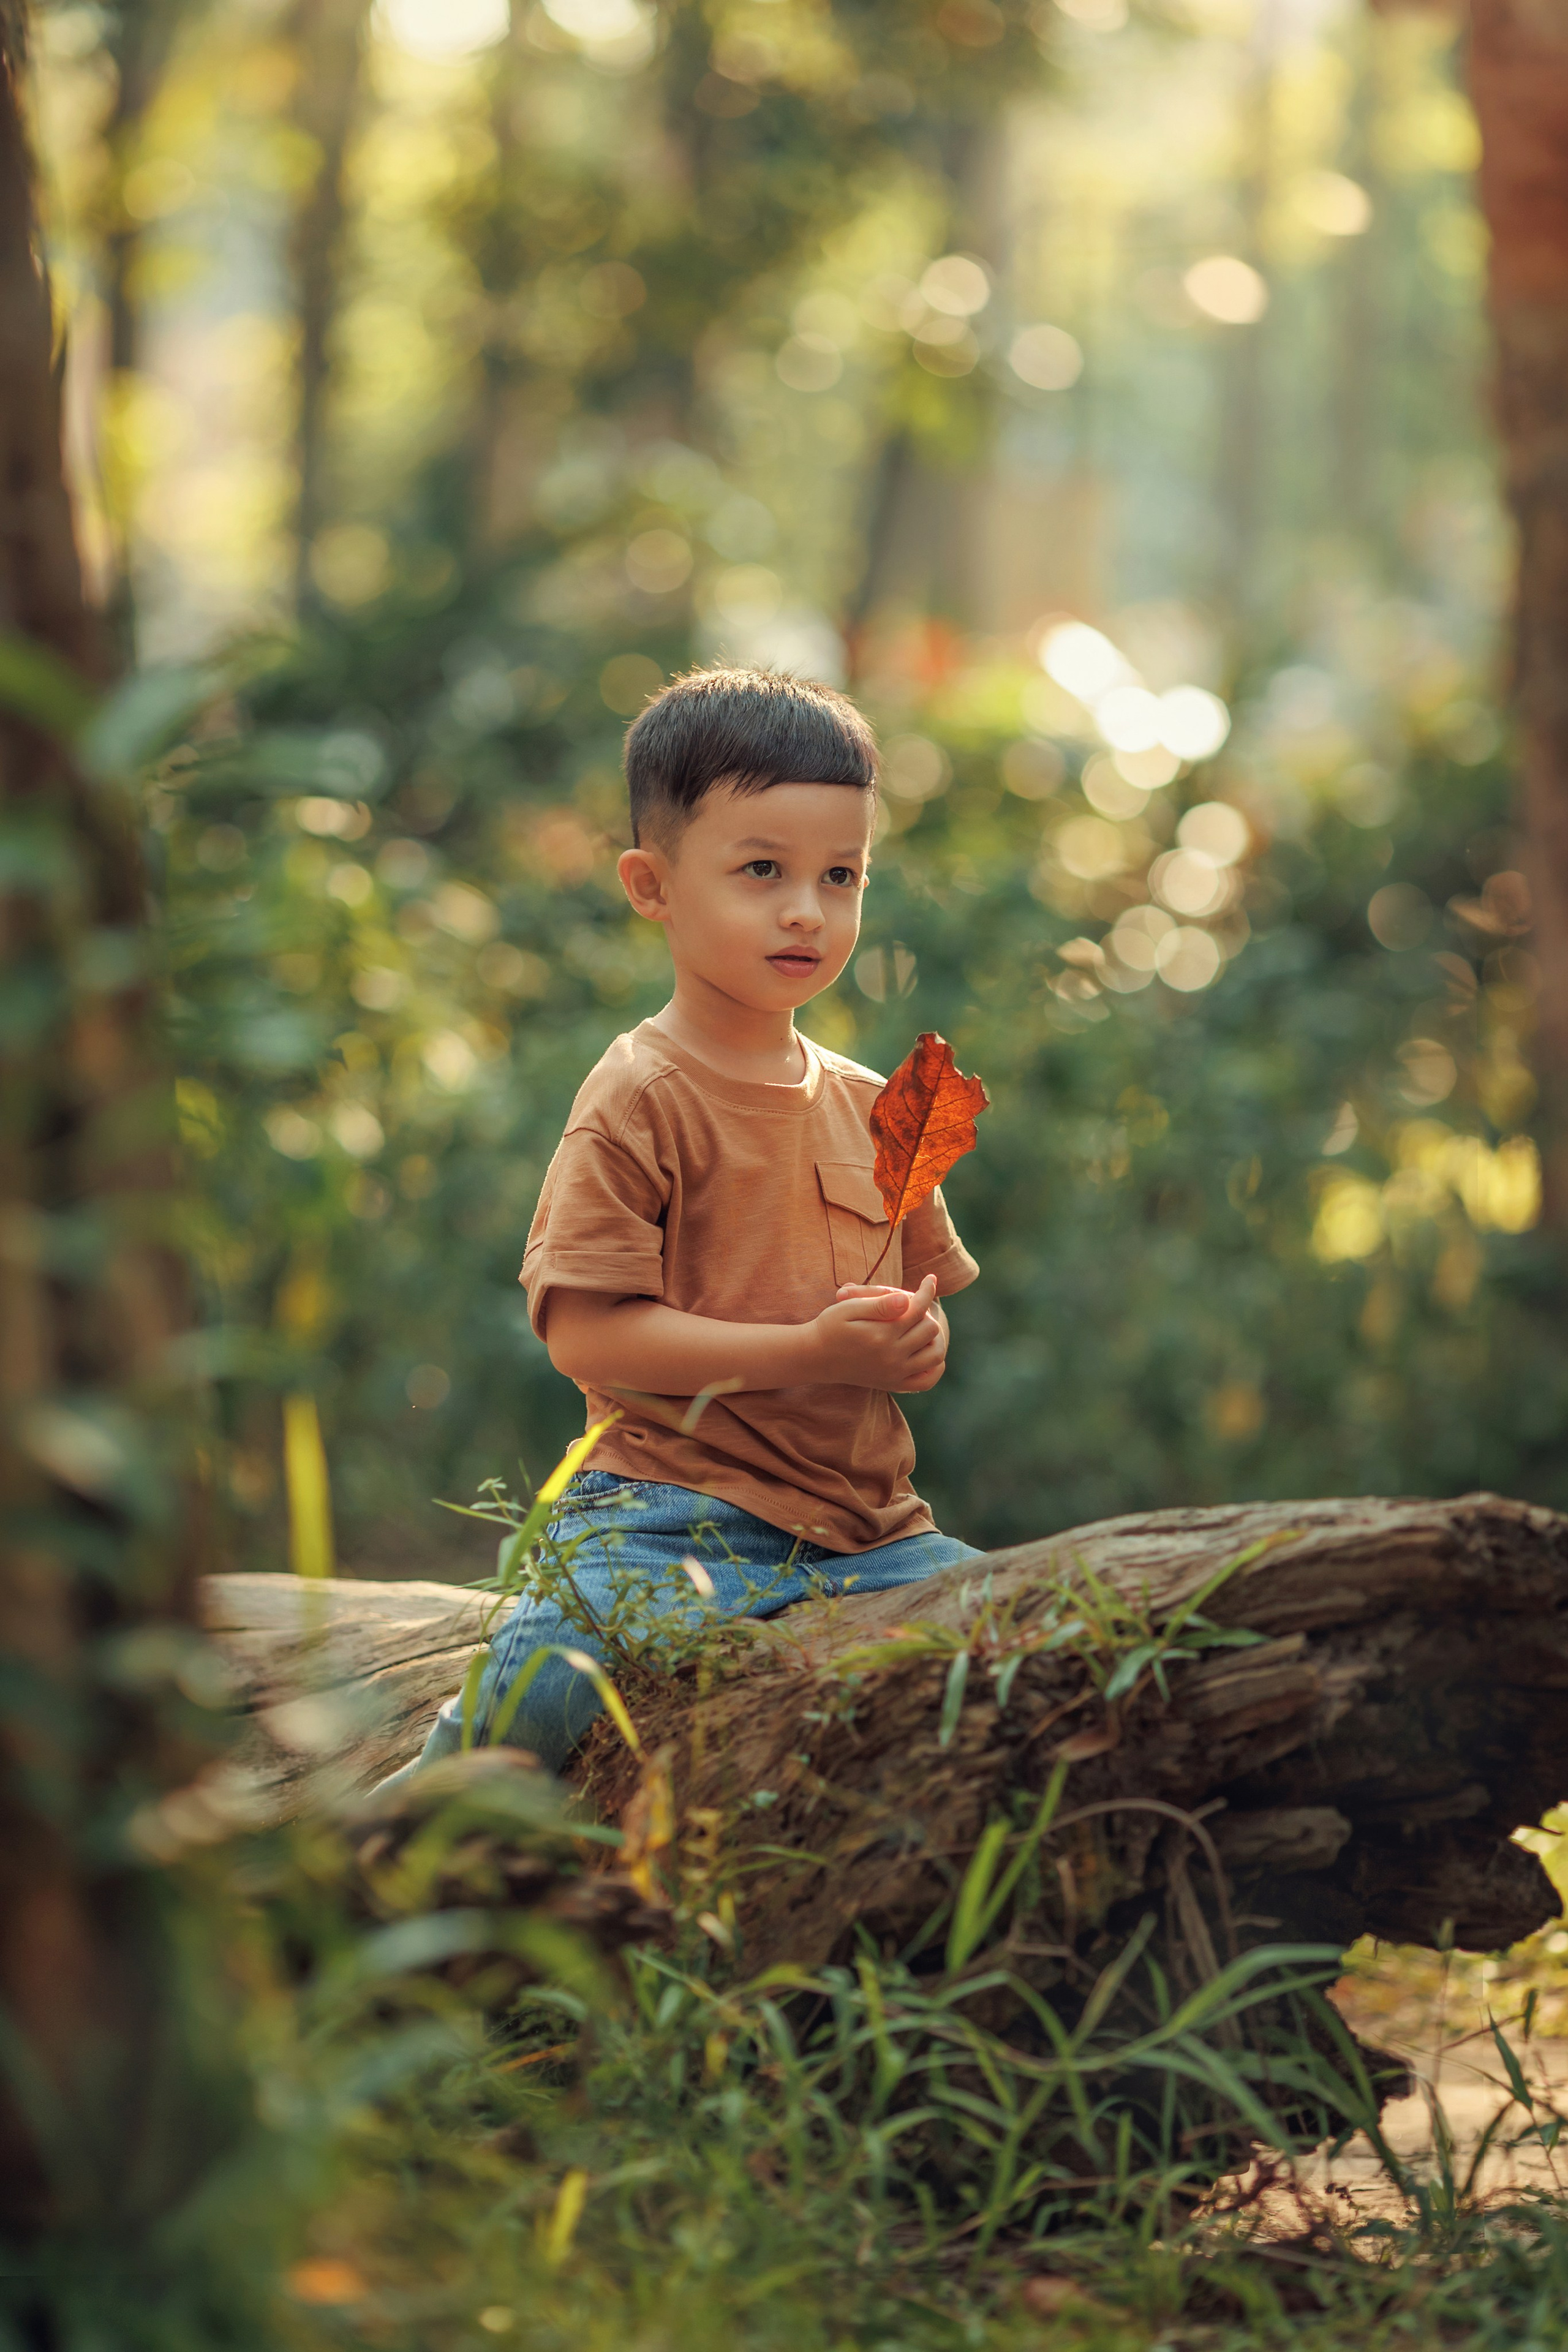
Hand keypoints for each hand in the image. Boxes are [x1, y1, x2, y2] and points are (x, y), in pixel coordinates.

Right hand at [808, 1275, 947, 1392]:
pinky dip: (935, 1365)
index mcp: (881, 1335)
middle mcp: (891, 1357)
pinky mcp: (893, 1384)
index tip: (931, 1279)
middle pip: (929, 1329)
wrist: (814, 1357)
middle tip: (912, 1306)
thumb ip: (878, 1304)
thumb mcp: (848, 1308)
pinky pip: (927, 1380)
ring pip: (935, 1354)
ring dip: (934, 1338)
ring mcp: (895, 1373)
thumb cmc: (830, 1327)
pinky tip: (925, 1350)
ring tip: (921, 1326)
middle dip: (925, 1313)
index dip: (927, 1291)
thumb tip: (906, 1299)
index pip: (917, 1309)